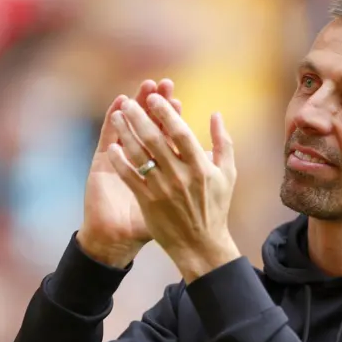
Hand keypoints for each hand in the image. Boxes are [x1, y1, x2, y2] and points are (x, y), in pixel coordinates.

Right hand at [78, 79, 182, 267]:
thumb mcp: (180, 200)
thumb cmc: (157, 225)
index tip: (179, 98)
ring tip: (139, 88)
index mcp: (161, 164)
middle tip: (160, 84)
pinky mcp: (102, 165)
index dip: (172, 116)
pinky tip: (115, 107)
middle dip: (154, 105)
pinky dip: (111, 124)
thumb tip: (212, 153)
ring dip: (133, 107)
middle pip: (149, 124)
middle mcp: (142, 158)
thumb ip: (199, 174)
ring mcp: (121, 159)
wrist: (122, 240)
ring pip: (128, 126)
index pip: (168, 133)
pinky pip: (107, 140)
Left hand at [107, 94, 239, 282]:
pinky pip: (130, 177)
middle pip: (155, 139)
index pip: (180, 132)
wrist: (201, 244)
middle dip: (140, 117)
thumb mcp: (228, 173)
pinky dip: (120, 161)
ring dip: (126, 133)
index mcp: (200, 166)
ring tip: (118, 116)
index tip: (155, 97)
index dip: (166, 112)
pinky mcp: (148, 201)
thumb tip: (216, 114)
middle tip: (130, 102)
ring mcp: (162, 189)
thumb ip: (223, 142)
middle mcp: (180, 175)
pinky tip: (113, 146)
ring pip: (140, 155)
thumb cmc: (216, 206)